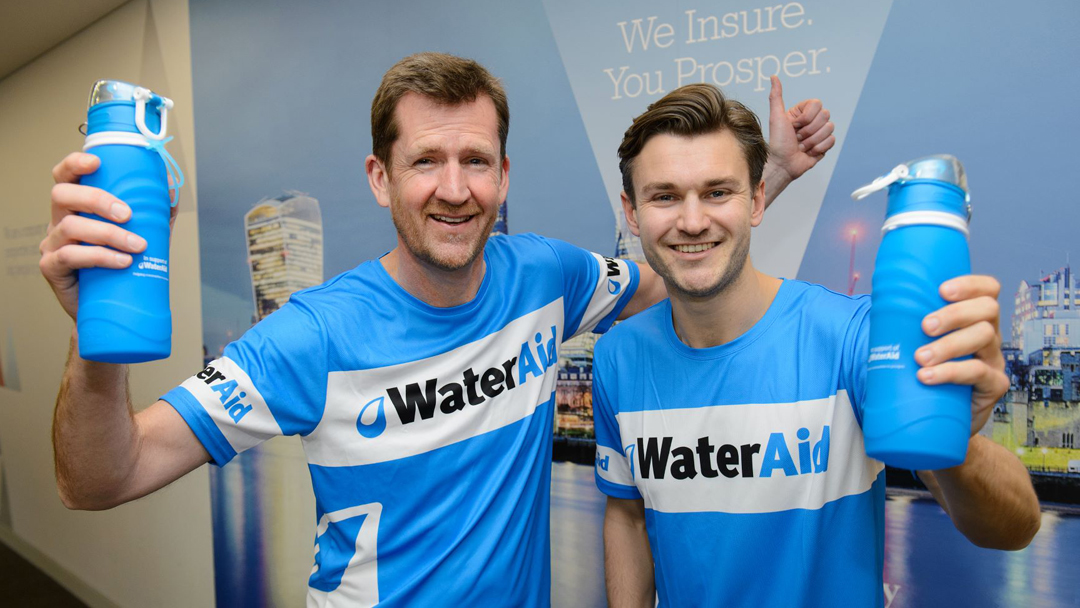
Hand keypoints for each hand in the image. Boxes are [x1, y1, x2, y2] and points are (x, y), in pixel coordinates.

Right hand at [39, 152, 177, 319]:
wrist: (113, 308)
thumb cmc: (125, 264)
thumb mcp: (145, 233)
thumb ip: (156, 210)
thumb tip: (171, 185)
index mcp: (76, 207)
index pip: (65, 177)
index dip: (75, 164)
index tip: (97, 162)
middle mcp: (59, 221)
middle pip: (62, 195)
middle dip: (97, 200)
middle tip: (128, 214)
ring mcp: (52, 244)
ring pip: (70, 226)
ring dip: (109, 234)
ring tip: (137, 245)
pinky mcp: (52, 268)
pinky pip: (70, 256)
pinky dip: (100, 256)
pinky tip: (123, 262)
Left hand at [767, 75, 834, 181]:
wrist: (783, 164)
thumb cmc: (777, 142)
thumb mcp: (776, 117)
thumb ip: (776, 96)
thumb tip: (773, 77)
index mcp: (802, 112)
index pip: (817, 104)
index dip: (806, 117)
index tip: (793, 125)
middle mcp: (812, 121)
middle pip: (826, 115)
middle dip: (809, 130)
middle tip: (797, 137)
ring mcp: (819, 133)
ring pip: (829, 128)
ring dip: (812, 140)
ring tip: (801, 146)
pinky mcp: (824, 145)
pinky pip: (832, 140)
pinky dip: (819, 148)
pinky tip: (808, 152)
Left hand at [915, 275, 1009, 435]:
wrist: (932, 417)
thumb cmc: (920, 370)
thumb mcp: (913, 342)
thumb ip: (901, 321)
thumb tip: (862, 297)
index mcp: (973, 317)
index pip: (987, 290)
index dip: (971, 284)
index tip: (942, 290)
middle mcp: (989, 334)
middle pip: (988, 310)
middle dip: (955, 314)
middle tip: (925, 326)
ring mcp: (993, 360)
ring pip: (984, 337)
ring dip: (949, 345)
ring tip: (920, 358)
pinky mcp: (993, 386)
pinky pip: (979, 373)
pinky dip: (951, 372)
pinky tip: (927, 377)